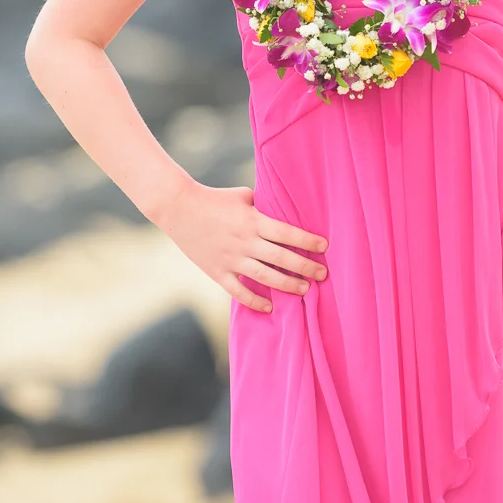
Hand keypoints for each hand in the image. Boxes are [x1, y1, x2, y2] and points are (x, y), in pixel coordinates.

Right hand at [157, 180, 328, 312]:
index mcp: (253, 220)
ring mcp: (231, 258)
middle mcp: (245, 241)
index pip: (287, 233)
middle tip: (323, 274)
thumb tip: (282, 214)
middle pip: (281, 258)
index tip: (324, 247)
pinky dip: (254, 301)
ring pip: (264, 277)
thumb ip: (263, 207)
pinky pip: (238, 291)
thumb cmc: (214, 198)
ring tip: (304, 289)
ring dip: (286, 284)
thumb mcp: (243, 196)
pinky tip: (269, 306)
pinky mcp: (218, 272)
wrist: (179, 208)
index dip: (307, 241)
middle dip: (305, 267)